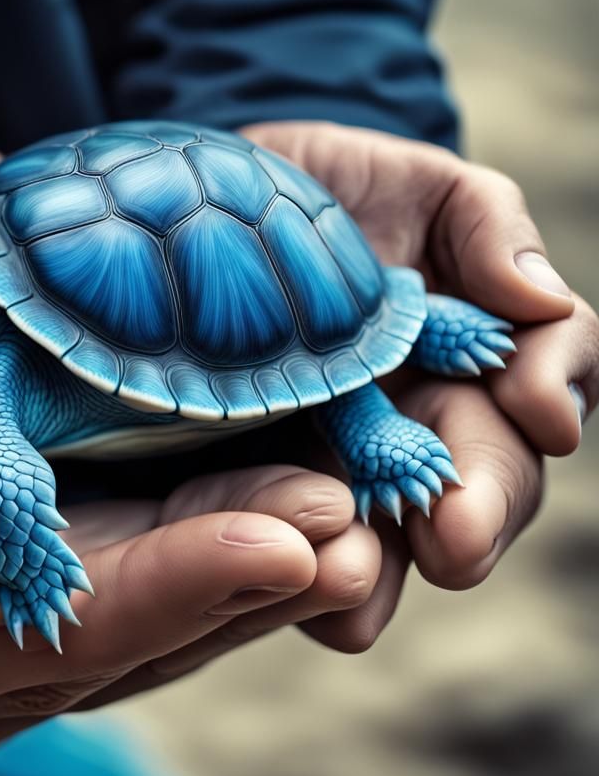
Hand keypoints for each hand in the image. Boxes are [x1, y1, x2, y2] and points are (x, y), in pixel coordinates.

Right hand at [0, 432, 383, 754]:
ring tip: (351, 524)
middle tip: (344, 538)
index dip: (124, 607)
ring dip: (231, 580)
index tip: (270, 551)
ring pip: (101, 616)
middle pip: (64, 650)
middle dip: (209, 596)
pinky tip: (298, 494)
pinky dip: (205, 532)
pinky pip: (111, 554)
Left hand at [238, 121, 597, 651]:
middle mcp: (423, 426)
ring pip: (396, 538)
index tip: (537, 410)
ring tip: (363, 579)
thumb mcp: (420, 189)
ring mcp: (350, 464)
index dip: (548, 394)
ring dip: (390, 567)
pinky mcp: (274, 483)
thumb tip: (541, 296)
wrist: (228, 203)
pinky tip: (299, 585)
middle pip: (480, 484)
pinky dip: (311, 576)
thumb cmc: (338, 193)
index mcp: (473, 362)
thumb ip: (488, 228)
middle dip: (477, 514)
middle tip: (454, 540)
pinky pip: (304, 543)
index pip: (537, 389)